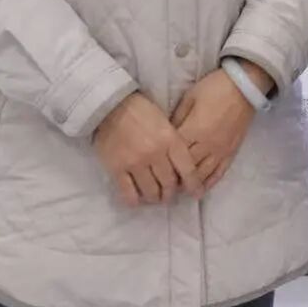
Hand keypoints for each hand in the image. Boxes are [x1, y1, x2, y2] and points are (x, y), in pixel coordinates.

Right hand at [93, 92, 203, 207]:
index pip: (187, 170)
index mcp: (170, 140)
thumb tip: (181, 168)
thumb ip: (174, 145)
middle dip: (170, 193)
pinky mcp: (117, 169)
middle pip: (169, 184)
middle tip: (168, 194)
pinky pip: (129, 194)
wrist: (112, 105)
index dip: (194, 185)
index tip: (195, 192)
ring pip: (150, 192)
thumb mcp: (166, 123)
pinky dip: (134, 200)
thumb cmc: (142, 111)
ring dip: (154, 197)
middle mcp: (155, 154)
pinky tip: (136, 199)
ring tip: (153, 196)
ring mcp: (135, 163)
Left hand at [171, 63, 269, 192]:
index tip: (155, 170)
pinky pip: (220, 172)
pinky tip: (201, 189)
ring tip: (180, 190)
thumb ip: (177, 117)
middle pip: (188, 168)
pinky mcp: (232, 151)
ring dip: (191, 184)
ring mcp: (221, 150)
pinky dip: (210, 182)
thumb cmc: (214, 88)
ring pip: (203, 174)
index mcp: (194, 129)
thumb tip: (167, 135)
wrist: (244, 86)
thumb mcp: (190, 97)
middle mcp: (207, 144)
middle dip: (176, 178)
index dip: (165, 163)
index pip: (175, 153)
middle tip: (164, 184)